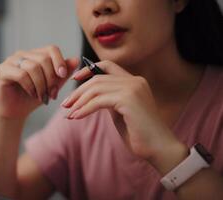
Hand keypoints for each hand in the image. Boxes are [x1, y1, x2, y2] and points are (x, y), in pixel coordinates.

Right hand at [0, 45, 78, 118]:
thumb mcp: (53, 85)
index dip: (60, 61)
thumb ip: (63, 73)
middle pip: (44, 59)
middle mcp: (22, 54)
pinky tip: (32, 94)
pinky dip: (30, 87)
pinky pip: (21, 75)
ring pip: (33, 67)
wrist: (16, 112)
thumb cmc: (33, 98)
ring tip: (42, 97)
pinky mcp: (2, 70)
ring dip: (41, 85)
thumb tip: (76, 59)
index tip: (63, 75)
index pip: (51, 49)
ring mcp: (11, 61)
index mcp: (35, 54)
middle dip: (51, 79)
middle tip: (52, 94)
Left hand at [61, 60, 183, 162]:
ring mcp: (133, 88)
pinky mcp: (128, 100)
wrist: (158, 148)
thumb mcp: (120, 111)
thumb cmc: (138, 133)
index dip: (88, 69)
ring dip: (78, 101)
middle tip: (65, 104)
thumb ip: (109, 99)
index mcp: (134, 81)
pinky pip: (98, 101)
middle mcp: (135, 81)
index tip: (74, 78)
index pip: (107, 65)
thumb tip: (89, 96)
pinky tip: (76, 117)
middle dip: (78, 91)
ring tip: (69, 113)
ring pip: (96, 88)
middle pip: (97, 78)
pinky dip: (84, 109)